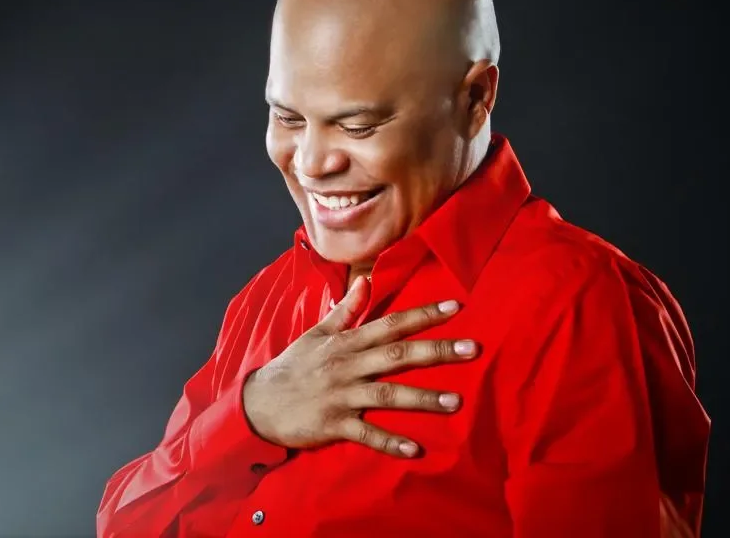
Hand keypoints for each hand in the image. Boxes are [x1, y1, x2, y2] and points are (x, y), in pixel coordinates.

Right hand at [242, 275, 476, 457]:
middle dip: (435, 352)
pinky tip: (414, 450)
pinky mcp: (333, 425)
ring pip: (387, 395)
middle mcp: (347, 366)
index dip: (423, 315)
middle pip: (396, 356)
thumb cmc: (292, 366)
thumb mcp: (317, 333)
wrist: (258, 403)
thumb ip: (346, 310)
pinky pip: (365, 434)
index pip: (390, 324)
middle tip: (472, 349)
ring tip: (456, 402)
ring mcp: (341, 396)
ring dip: (422, 399)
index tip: (456, 307)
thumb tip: (366, 280)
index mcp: (346, 342)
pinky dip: (389, 442)